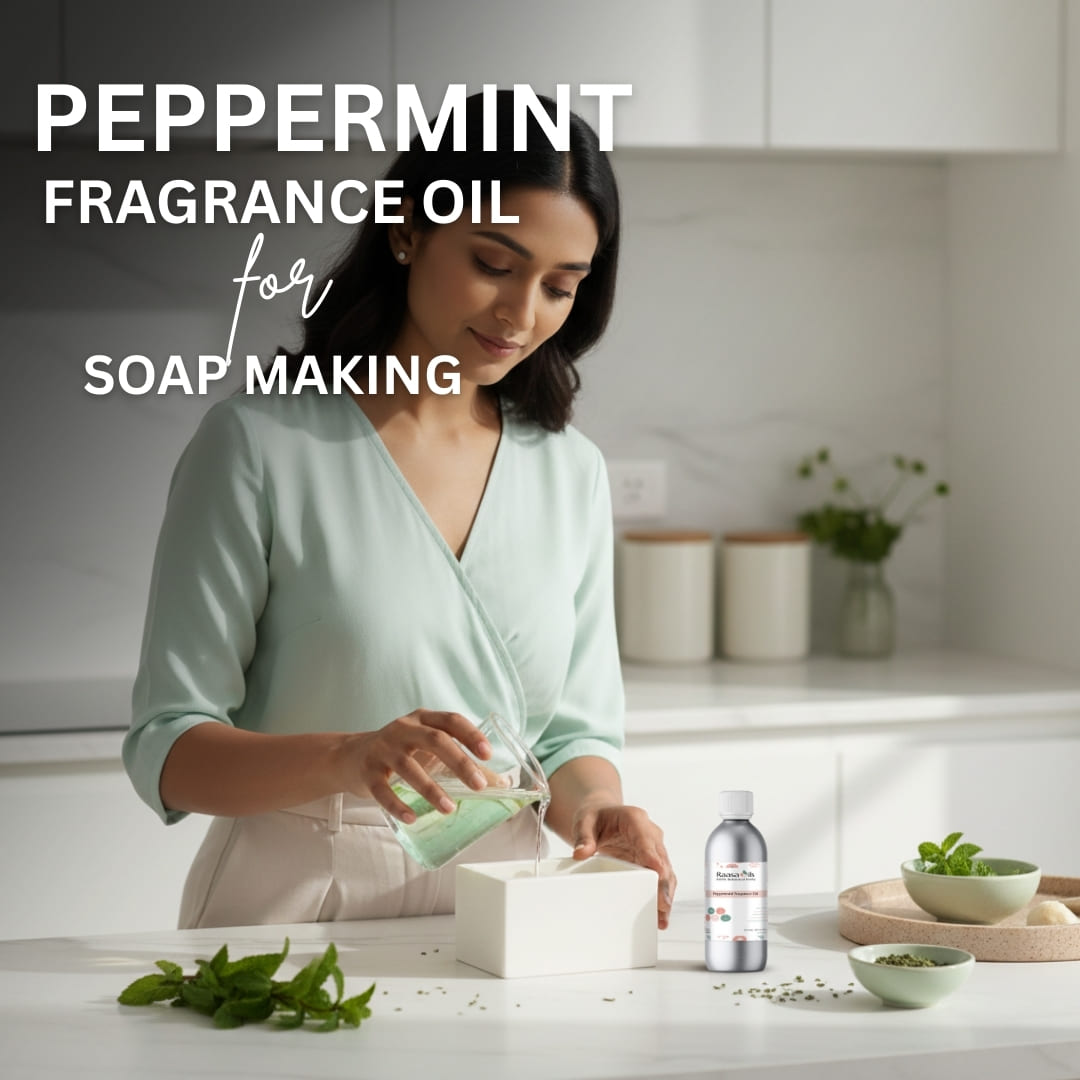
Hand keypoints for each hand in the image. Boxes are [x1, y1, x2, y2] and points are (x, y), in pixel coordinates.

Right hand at [340, 709, 491, 822]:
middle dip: (460, 762)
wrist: (350, 756)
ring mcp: (382, 748)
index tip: (488, 754)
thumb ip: (460, 762)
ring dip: (431, 789)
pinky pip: (382, 789)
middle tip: (479, 785)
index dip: (471, 735)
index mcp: (423, 719)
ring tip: (449, 808)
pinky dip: (397, 805)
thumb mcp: (427, 750)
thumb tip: (502, 785)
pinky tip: (412, 817)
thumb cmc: (401, 753)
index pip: (451, 720)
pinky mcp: (366, 771)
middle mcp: (403, 728)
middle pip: (435, 740)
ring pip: (409, 766)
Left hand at [571, 804, 676, 929]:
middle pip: (661, 859)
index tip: (659, 873)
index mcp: (635, 819)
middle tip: (663, 905)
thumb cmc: (595, 818)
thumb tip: (580, 853)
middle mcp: (650, 833)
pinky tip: (659, 915)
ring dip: (665, 895)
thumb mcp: (584, 822)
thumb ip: (583, 837)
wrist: (602, 816)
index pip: (646, 839)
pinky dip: (661, 896)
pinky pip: (661, 880)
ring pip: (666, 872)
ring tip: (662, 919)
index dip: (653, 856)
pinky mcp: (652, 863)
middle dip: (663, 883)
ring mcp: (654, 849)